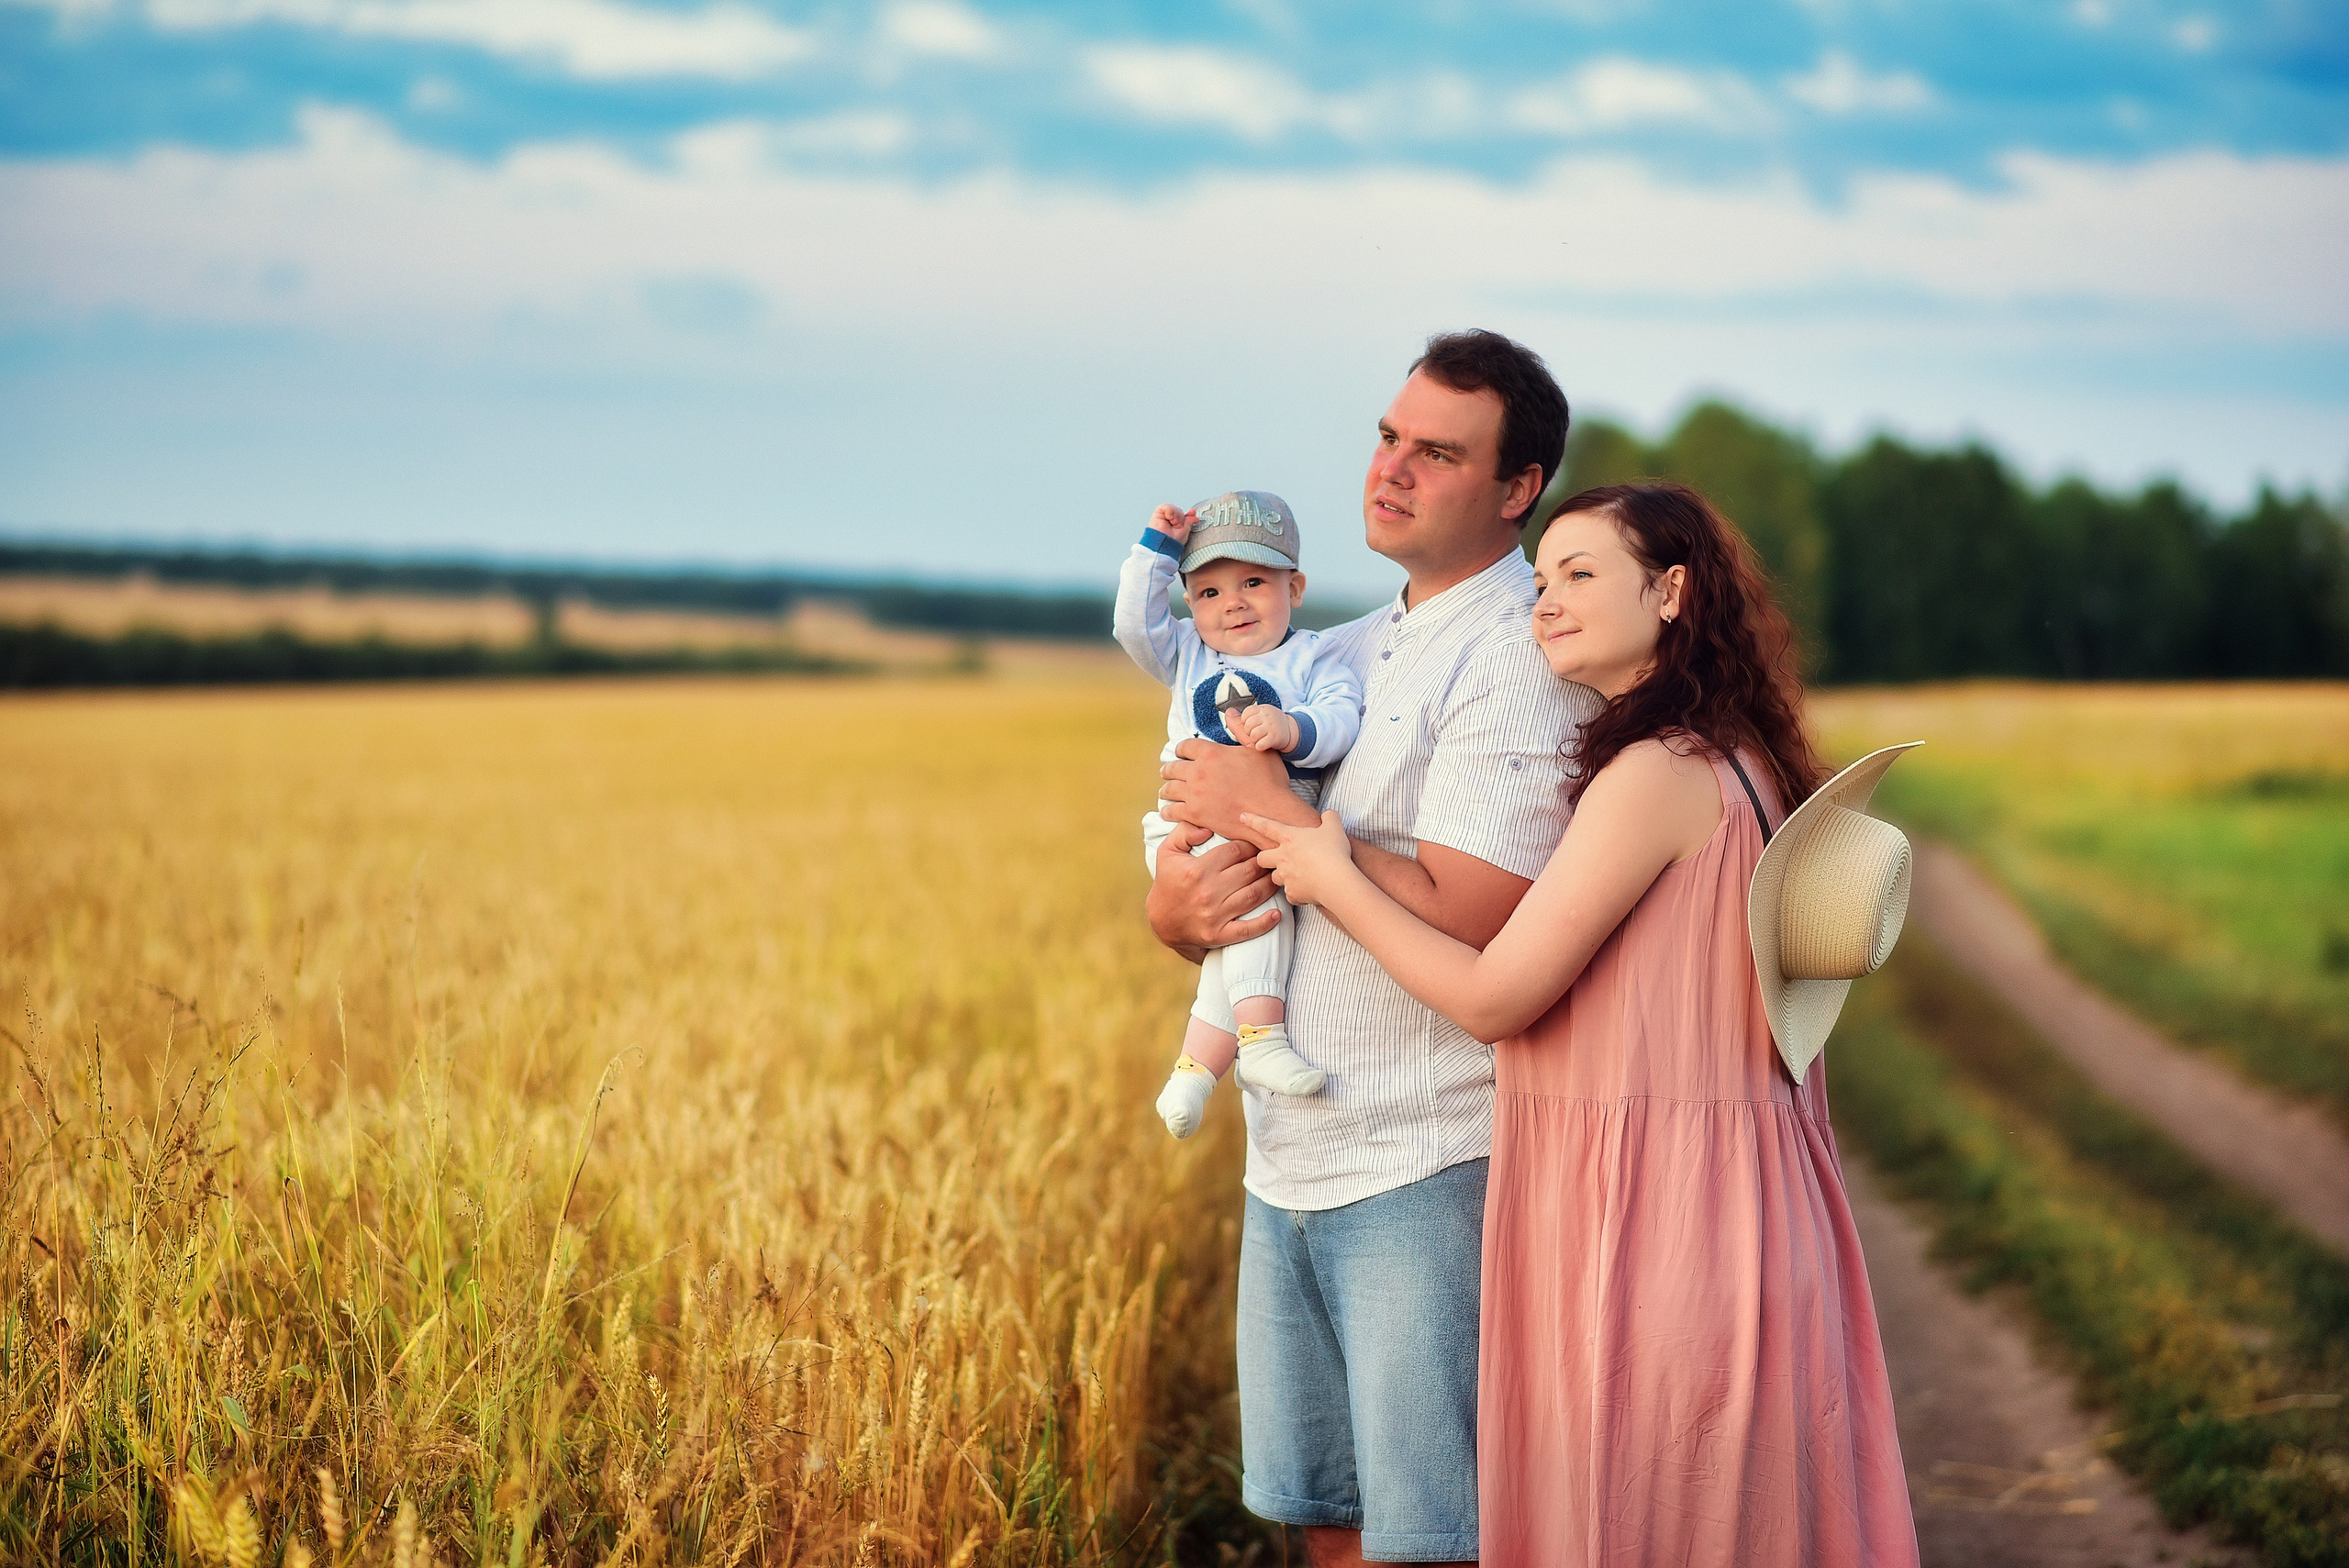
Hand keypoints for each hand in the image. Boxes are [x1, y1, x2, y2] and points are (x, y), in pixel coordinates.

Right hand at [1147, 823, 1279, 954]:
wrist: (1161, 920)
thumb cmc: (1169, 880)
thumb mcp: (1167, 850)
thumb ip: (1185, 831)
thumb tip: (1208, 828)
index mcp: (1197, 870)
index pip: (1235, 851)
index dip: (1249, 845)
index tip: (1254, 845)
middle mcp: (1207, 892)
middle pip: (1249, 871)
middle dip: (1263, 863)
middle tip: (1270, 859)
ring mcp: (1214, 916)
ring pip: (1253, 896)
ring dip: (1270, 885)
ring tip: (1276, 877)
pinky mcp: (1218, 935)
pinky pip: (1247, 930)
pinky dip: (1265, 923)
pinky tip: (1277, 914)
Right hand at [1151, 503, 1195, 542]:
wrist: (1165, 545)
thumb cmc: (1173, 542)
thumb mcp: (1185, 531)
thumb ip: (1189, 522)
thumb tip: (1195, 517)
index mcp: (1175, 525)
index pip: (1183, 515)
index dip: (1189, 513)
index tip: (1192, 512)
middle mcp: (1169, 521)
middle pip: (1178, 511)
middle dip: (1181, 517)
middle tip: (1178, 525)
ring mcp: (1163, 517)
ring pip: (1173, 508)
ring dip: (1176, 515)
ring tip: (1174, 523)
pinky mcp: (1157, 514)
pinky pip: (1165, 506)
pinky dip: (1169, 511)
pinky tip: (1169, 518)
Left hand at [1160, 738, 1309, 841]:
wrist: (1270, 812)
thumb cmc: (1269, 781)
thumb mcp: (1258, 749)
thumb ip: (1241, 729)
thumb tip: (1231, 712)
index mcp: (1211, 753)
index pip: (1185, 746)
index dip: (1180, 749)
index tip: (1179, 753)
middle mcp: (1198, 771)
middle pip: (1173, 768)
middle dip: (1168, 769)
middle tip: (1166, 772)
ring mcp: (1194, 793)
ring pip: (1169, 789)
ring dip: (1166, 789)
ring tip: (1165, 791)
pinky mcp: (1194, 814)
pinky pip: (1172, 811)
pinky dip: (1168, 810)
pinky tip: (1167, 811)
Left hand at [1232, 703, 1299, 754]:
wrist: (1291, 732)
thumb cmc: (1270, 725)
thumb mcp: (1259, 716)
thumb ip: (1243, 716)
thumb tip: (1228, 711)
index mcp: (1262, 709)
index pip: (1246, 714)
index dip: (1246, 722)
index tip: (1252, 725)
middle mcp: (1267, 716)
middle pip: (1248, 725)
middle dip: (1249, 732)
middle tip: (1257, 734)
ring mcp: (1272, 727)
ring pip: (1253, 735)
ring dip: (1254, 740)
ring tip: (1260, 739)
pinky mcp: (1275, 738)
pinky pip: (1260, 745)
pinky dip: (1260, 747)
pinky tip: (1264, 745)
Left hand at [1241, 810, 1357, 907]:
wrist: (1336, 880)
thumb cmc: (1334, 851)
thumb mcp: (1334, 827)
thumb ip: (1329, 818)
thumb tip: (1329, 815)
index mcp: (1290, 838)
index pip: (1267, 826)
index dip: (1253, 821)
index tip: (1242, 816)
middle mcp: (1283, 857)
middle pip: (1261, 858)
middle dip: (1263, 859)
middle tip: (1274, 858)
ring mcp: (1286, 877)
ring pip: (1274, 877)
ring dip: (1281, 876)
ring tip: (1296, 875)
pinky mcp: (1293, 894)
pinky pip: (1291, 894)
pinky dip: (1298, 893)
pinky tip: (1309, 891)